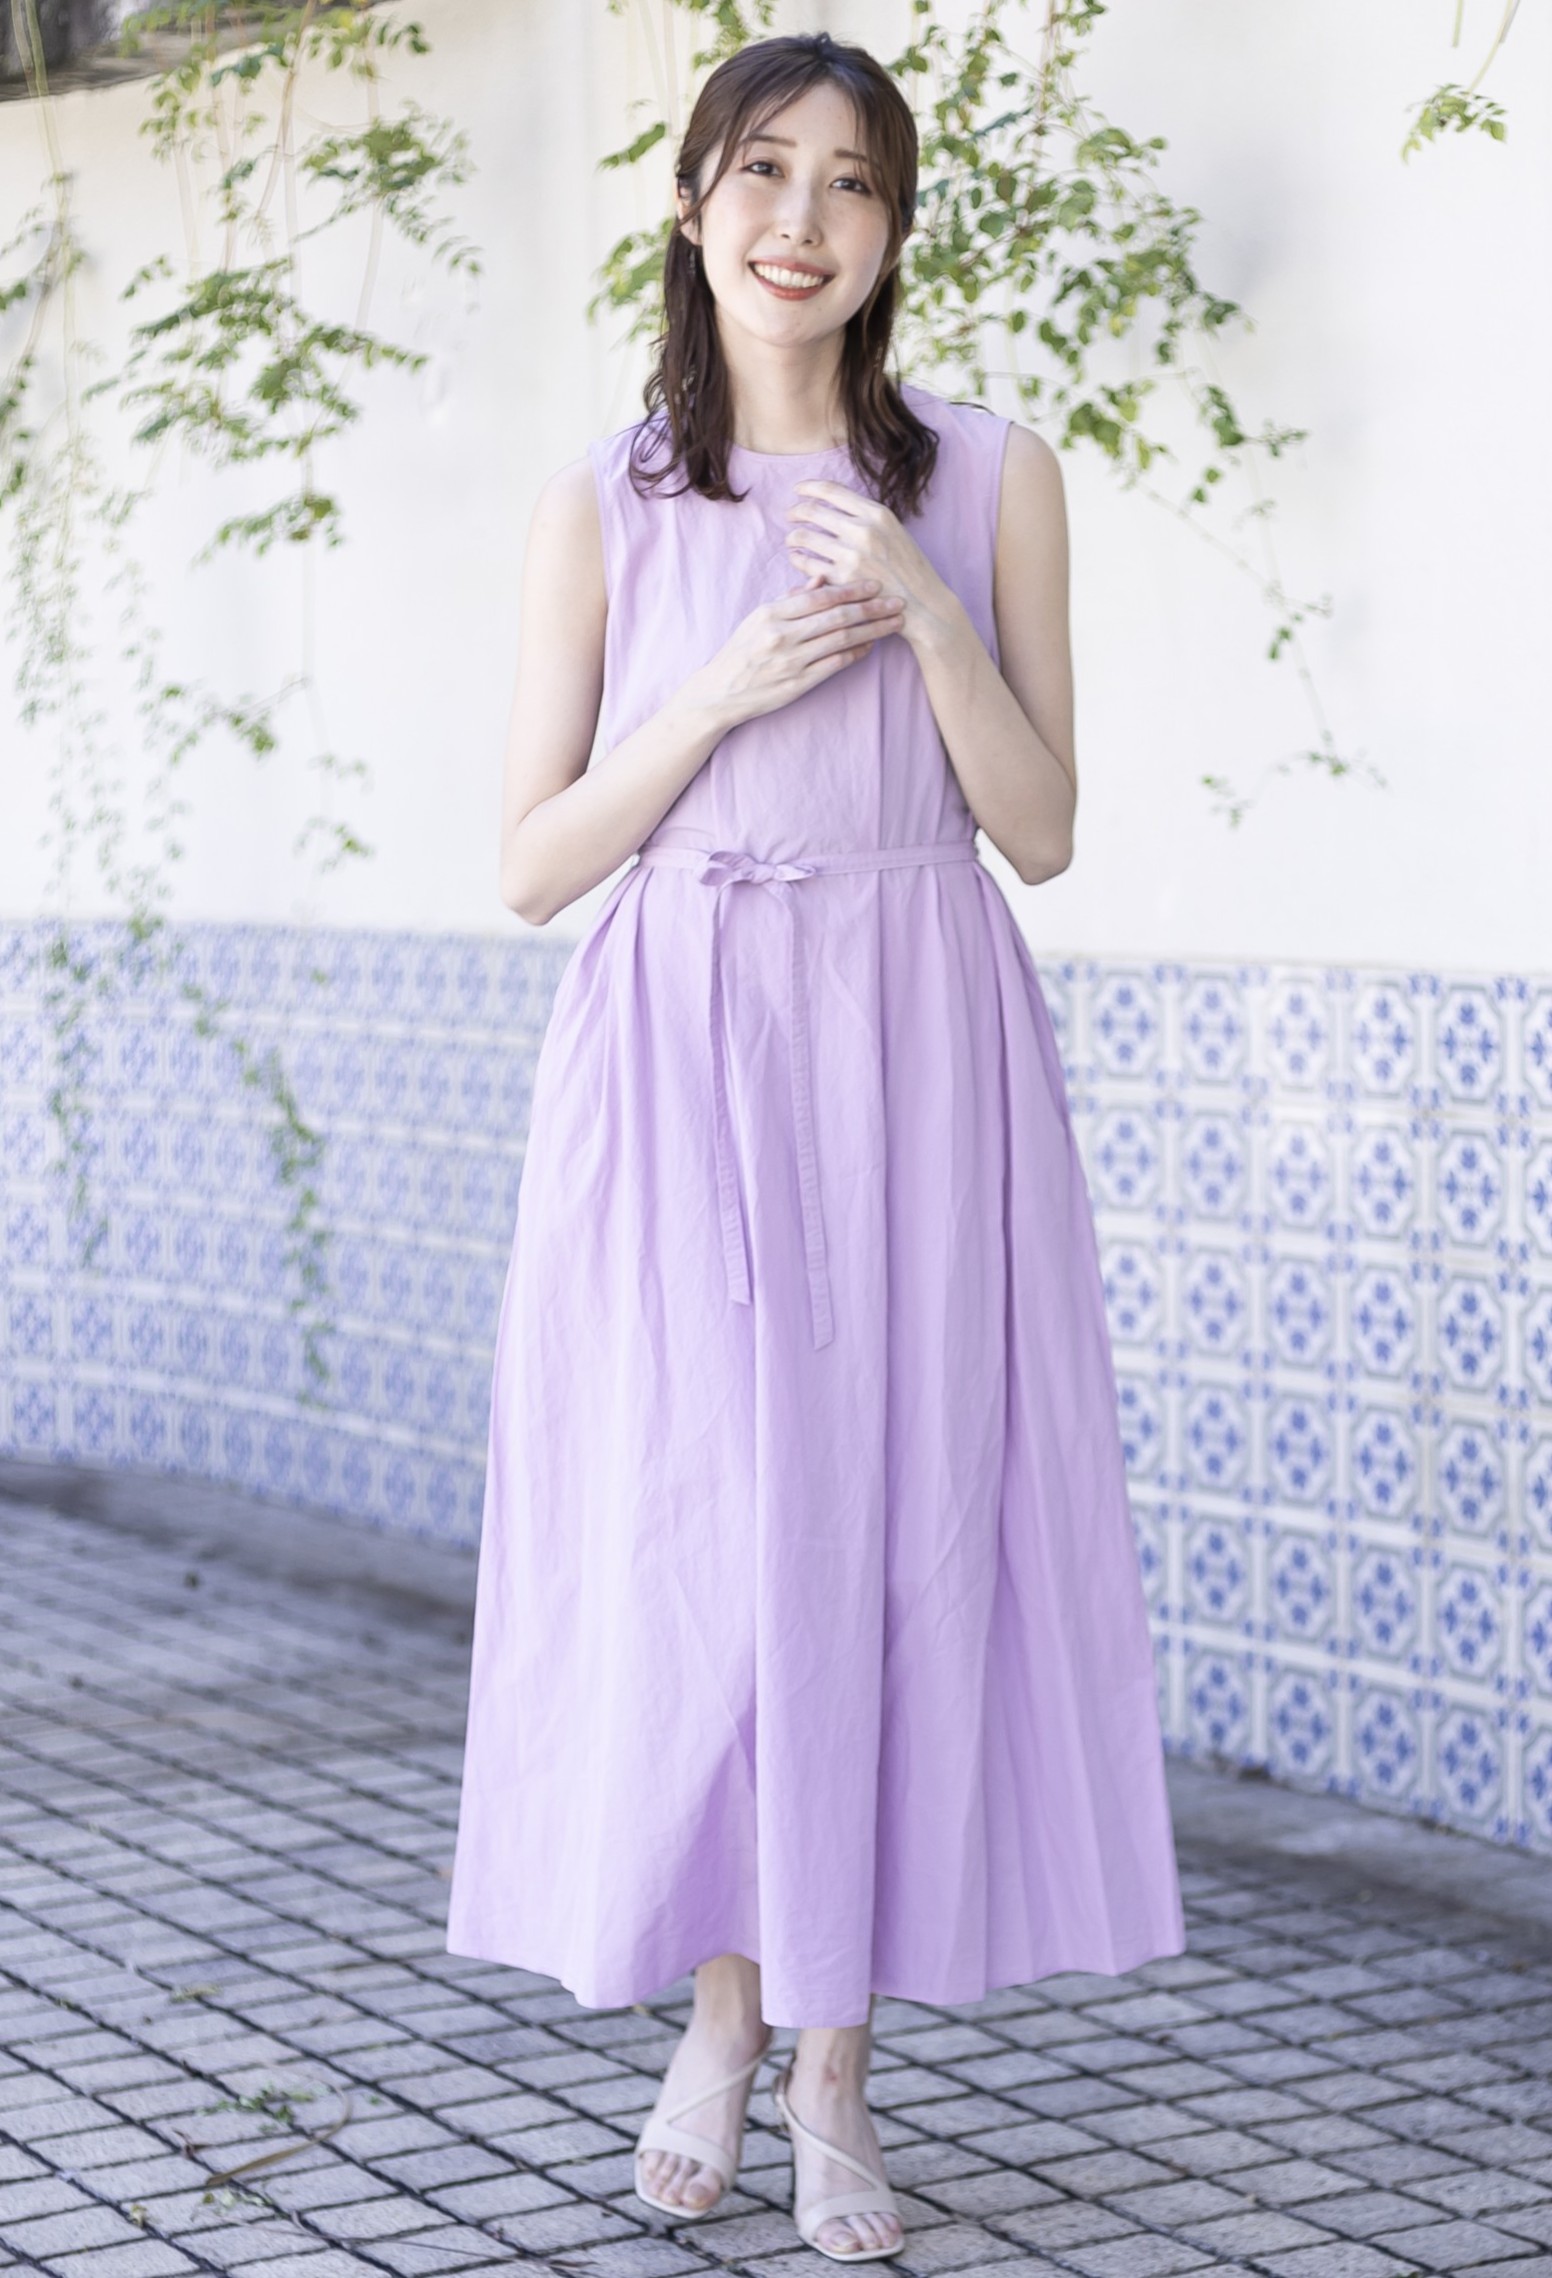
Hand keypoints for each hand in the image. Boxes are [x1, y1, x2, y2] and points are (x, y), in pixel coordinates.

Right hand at [690, 578, 904, 729]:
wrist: (719, 692)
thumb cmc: (741, 651)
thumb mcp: (758, 618)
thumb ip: (791, 600)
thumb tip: (821, 579)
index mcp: (771, 613)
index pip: (821, 596)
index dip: (852, 588)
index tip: (876, 583)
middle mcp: (782, 636)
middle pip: (837, 616)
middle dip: (872, 608)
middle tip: (897, 601)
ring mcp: (791, 661)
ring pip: (841, 640)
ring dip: (872, 630)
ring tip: (894, 623)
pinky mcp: (798, 684)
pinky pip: (835, 665)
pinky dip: (856, 653)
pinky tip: (871, 645)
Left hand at [784, 481, 956, 650]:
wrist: (923, 604)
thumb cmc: (909, 569)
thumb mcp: (895, 532)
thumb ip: (868, 518)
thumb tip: (836, 506)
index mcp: (877, 514)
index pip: (832, 490)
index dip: (809, 487)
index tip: (798, 490)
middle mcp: (863, 530)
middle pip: (813, 510)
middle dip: (796, 511)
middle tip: (790, 515)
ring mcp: (851, 556)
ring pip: (805, 537)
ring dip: (793, 536)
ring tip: (792, 540)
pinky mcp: (842, 580)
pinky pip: (807, 565)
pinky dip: (798, 560)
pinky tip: (797, 559)